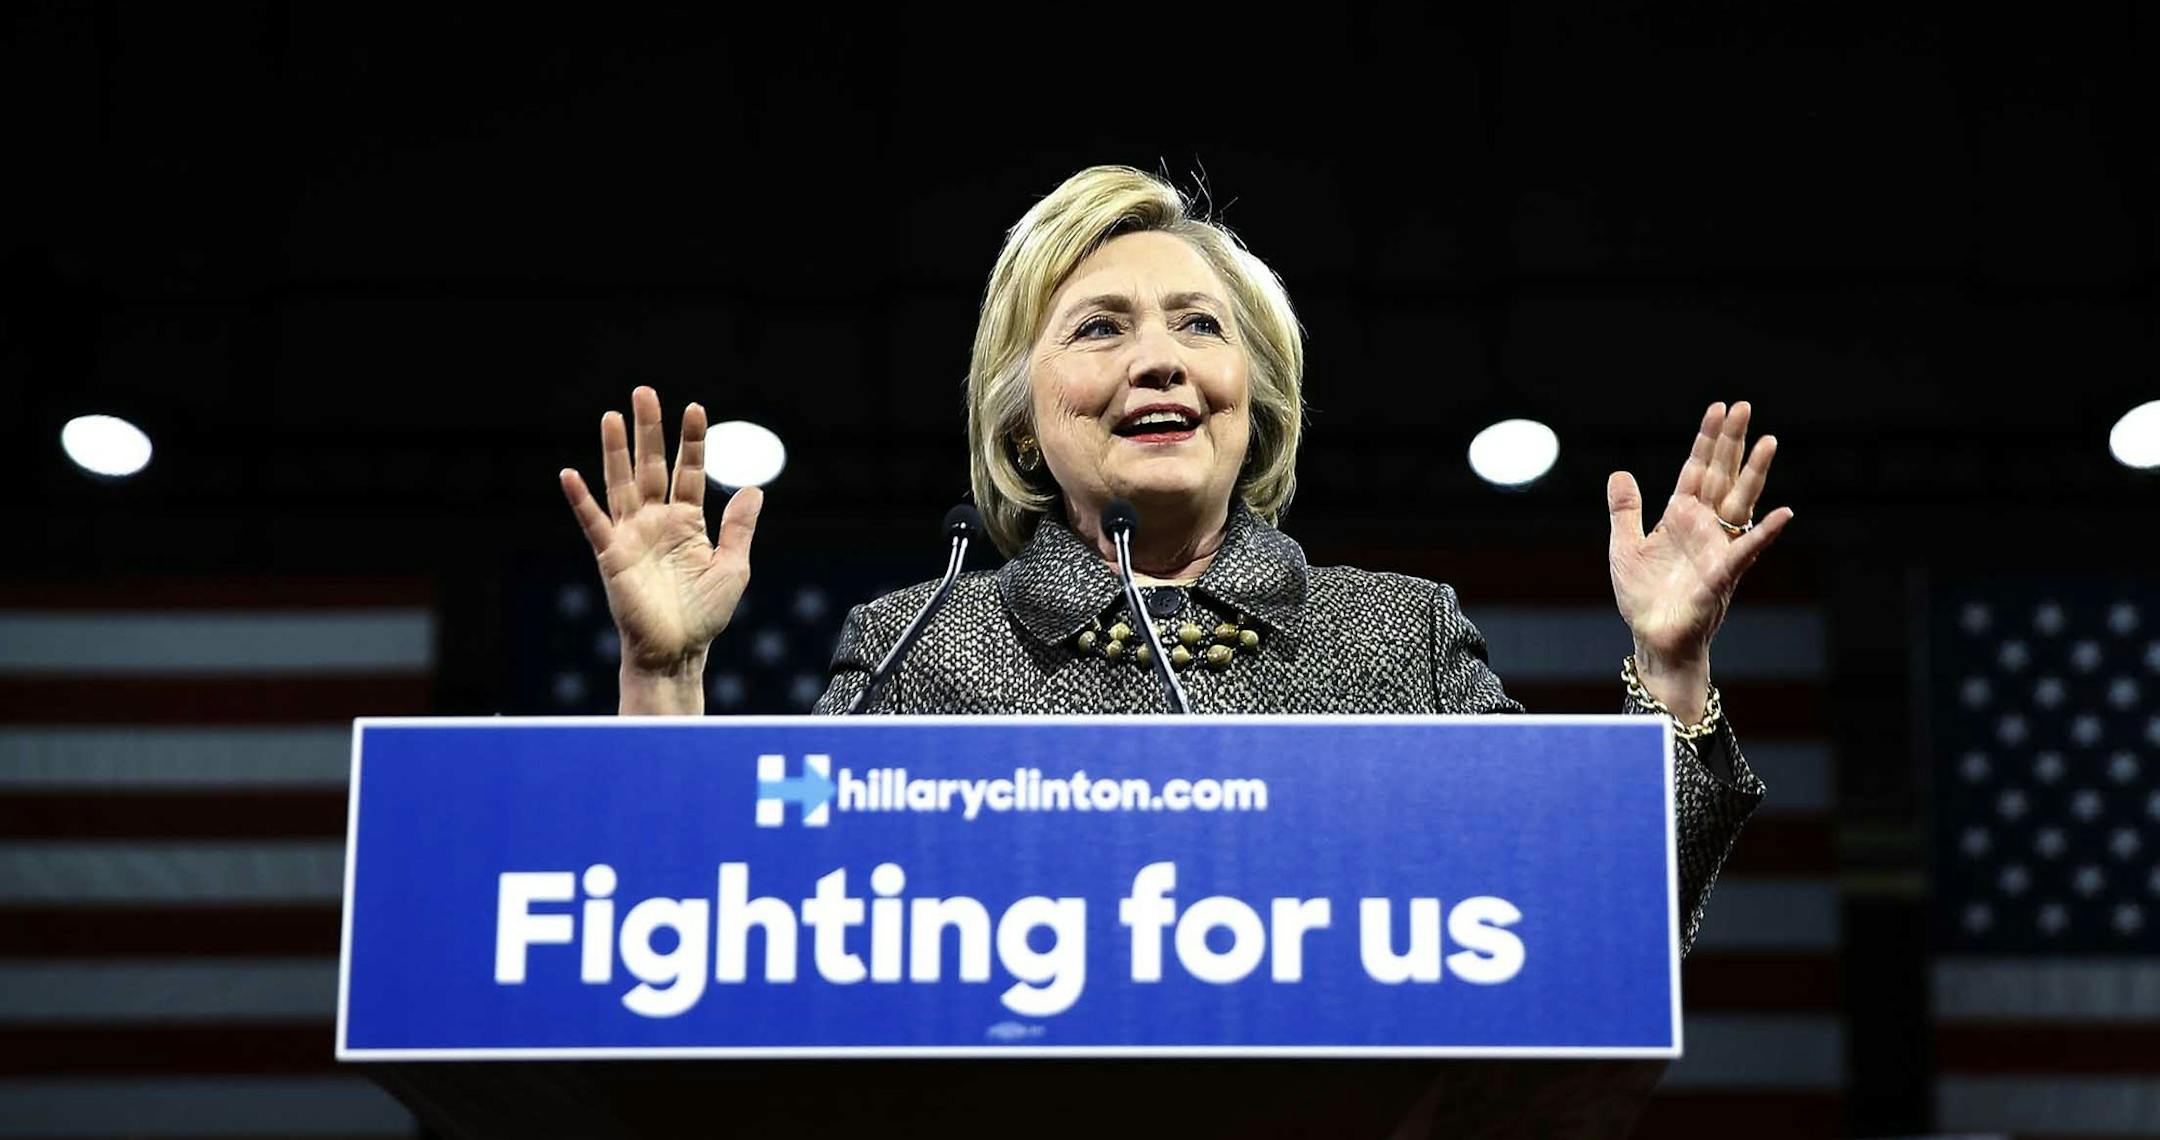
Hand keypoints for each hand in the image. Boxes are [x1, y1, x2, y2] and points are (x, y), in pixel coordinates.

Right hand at [559, 386, 762, 677]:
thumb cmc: (704, 616)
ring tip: (611, 416)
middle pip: (651, 466)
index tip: (695, 408)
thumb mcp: (732, 567)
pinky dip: (580, 500)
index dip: (691, 441)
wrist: (677, 653)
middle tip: (643, 392)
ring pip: (622, 483)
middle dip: (648, 430)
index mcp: (687, 523)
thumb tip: (754, 488)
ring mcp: (632, 536)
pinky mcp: (612, 556)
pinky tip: (569, 474)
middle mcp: (656, 522)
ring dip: (615, 450)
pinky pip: (593, 523)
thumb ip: (739, 527)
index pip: (689, 472)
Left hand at [1606, 401, 1793, 715]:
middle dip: (1732, 442)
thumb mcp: (1625, 545)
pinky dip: (1765, 533)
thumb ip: (1626, 509)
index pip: (1697, 468)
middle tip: (1745, 406)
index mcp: (1681, 516)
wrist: (1653, 638)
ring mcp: (1717, 547)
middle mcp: (1705, 526)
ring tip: (1770, 441)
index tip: (1718, 407)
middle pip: (1722, 475)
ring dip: (1754, 473)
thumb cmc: (1643, 596)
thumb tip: (1620, 473)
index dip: (1707, 439)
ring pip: (1740, 502)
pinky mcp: (1722, 574)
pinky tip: (1785, 514)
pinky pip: (1747, 550)